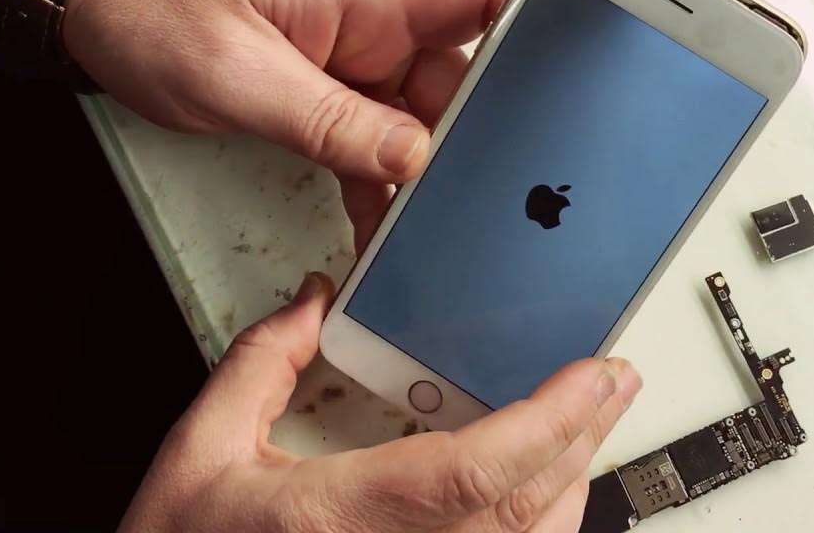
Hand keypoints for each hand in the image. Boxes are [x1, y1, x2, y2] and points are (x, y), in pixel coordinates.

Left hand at [63, 0, 512, 248]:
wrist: (100, 18)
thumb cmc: (163, 15)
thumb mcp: (242, 76)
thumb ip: (329, 122)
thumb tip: (413, 161)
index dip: (538, 28)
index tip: (570, 88)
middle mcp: (377, 28)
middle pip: (463, 83)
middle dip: (479, 142)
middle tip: (493, 204)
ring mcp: (357, 66)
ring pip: (423, 126)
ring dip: (426, 178)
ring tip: (436, 235)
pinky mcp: (332, 100)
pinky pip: (377, 148)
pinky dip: (382, 190)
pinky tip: (383, 234)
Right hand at [121, 273, 641, 532]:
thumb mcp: (198, 451)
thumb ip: (259, 364)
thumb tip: (313, 301)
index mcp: (341, 515)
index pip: (475, 468)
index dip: (549, 420)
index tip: (595, 374)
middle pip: (526, 505)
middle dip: (584, 434)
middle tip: (615, 381)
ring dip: (573, 479)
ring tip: (590, 421)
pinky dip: (544, 525)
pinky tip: (547, 490)